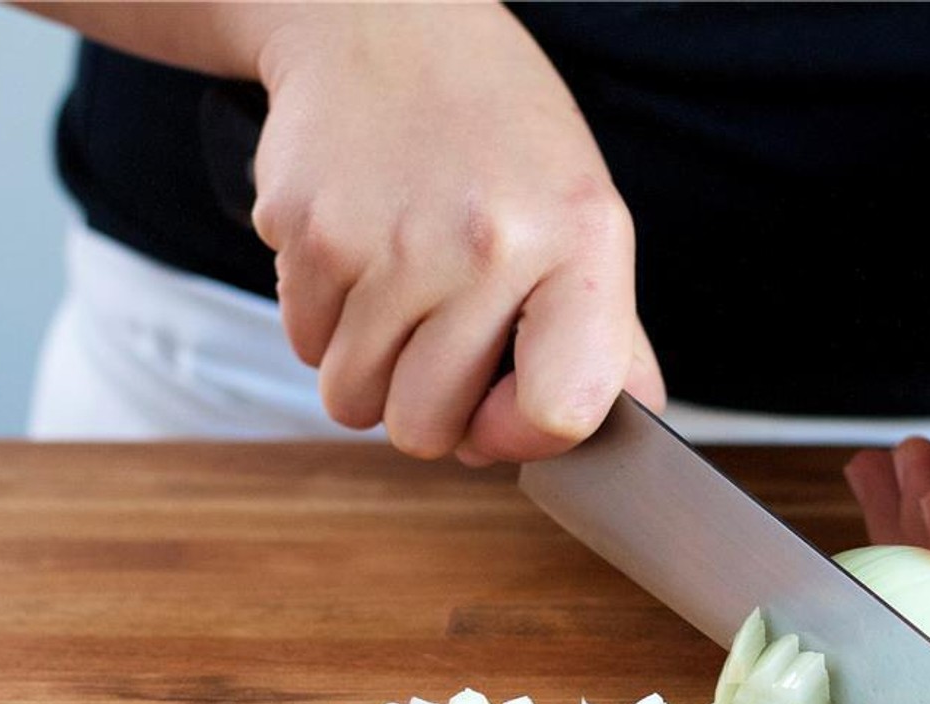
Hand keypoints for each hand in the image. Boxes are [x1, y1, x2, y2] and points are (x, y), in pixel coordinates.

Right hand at [250, 4, 662, 461]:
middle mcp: (487, 244)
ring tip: (402, 295)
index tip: (504, 407)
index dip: (523, 436)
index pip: (557, 412)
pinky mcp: (307, 232)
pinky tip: (360, 259)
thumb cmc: (500, 139)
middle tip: (441, 344)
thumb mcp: (583, 216)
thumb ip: (608, 337)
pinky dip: (325, 325)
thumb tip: (625, 436)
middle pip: (426, 431)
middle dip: (428, 409)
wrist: (386, 25)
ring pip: (354, 403)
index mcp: (579, 243)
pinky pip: (304, 349)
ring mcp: (388, 241)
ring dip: (371, 372)